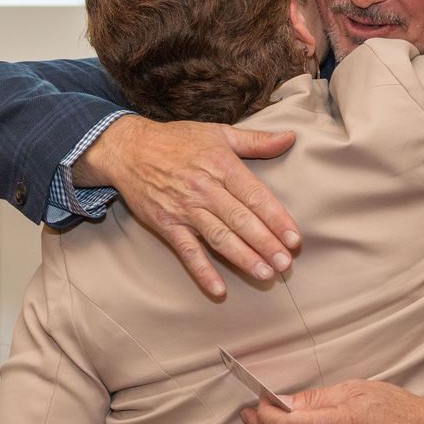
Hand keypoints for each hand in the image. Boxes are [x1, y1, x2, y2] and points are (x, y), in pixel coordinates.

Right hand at [84, 115, 300, 297]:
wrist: (128, 149)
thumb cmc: (178, 141)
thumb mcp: (218, 134)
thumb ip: (256, 140)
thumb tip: (290, 137)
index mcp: (222, 165)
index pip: (255, 196)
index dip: (276, 218)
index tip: (294, 238)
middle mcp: (205, 188)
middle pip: (240, 220)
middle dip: (265, 243)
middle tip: (286, 263)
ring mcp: (184, 209)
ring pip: (219, 237)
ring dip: (243, 258)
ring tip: (265, 274)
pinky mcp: (166, 224)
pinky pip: (187, 251)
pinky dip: (202, 271)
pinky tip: (218, 289)